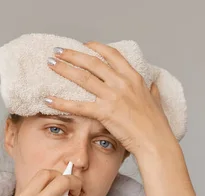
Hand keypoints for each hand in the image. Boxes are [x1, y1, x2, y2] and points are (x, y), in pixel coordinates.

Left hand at [44, 42, 176, 154]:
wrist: (155, 141)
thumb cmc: (157, 125)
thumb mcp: (156, 101)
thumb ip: (151, 91)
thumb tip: (152, 85)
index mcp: (133, 77)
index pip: (112, 55)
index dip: (96, 48)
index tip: (84, 45)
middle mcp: (122, 82)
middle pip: (92, 62)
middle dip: (72, 54)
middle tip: (57, 51)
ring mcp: (113, 96)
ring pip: (83, 78)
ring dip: (64, 69)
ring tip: (50, 64)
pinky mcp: (104, 112)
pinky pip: (78, 105)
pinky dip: (61, 102)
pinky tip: (48, 99)